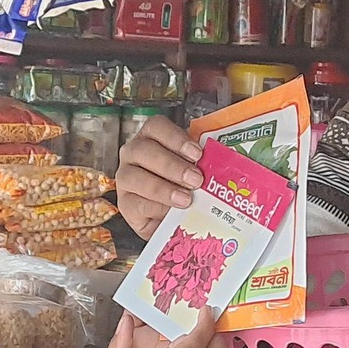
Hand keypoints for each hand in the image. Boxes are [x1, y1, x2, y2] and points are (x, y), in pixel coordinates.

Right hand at [116, 114, 202, 237]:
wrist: (170, 221)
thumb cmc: (183, 187)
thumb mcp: (194, 170)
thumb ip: (202, 163)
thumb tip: (224, 166)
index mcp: (151, 138)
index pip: (156, 126)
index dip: (176, 138)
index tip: (197, 153)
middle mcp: (133, 153)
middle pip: (145, 150)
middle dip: (173, 165)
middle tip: (196, 179)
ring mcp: (125, 178)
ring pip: (136, 177)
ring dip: (164, 188)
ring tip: (185, 199)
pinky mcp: (125, 203)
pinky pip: (137, 203)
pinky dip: (156, 207)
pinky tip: (170, 212)